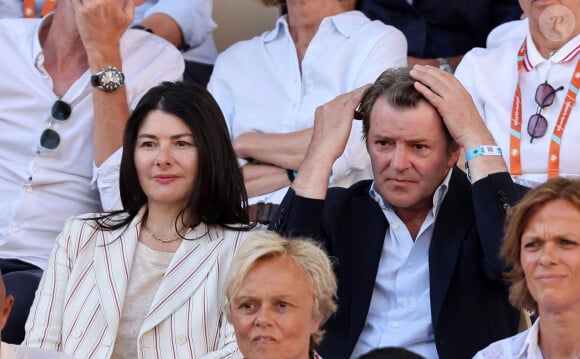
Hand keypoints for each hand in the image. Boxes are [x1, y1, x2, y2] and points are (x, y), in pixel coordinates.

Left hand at [71, 0, 134, 66]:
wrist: (103, 47)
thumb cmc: (116, 32)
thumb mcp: (129, 17)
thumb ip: (130, 2)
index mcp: (112, 2)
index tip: (107, 1)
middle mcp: (100, 2)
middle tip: (98, 2)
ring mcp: (88, 7)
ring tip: (90, 2)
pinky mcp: (79, 12)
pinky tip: (80, 1)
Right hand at [292, 84, 369, 198]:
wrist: (321, 152)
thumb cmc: (325, 148)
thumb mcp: (327, 134)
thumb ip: (333, 127)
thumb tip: (339, 130)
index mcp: (321, 111)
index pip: (337, 102)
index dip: (346, 100)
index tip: (354, 101)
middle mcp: (327, 106)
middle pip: (343, 97)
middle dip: (354, 94)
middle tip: (365, 92)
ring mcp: (335, 107)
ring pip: (350, 95)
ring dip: (360, 92)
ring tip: (369, 90)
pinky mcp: (344, 111)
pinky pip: (356, 98)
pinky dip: (363, 92)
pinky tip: (369, 90)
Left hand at [409, 64, 493, 149]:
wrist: (475, 135)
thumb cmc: (469, 127)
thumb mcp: (464, 110)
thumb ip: (456, 102)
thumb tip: (448, 101)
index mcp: (463, 92)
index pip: (448, 76)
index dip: (436, 71)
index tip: (426, 68)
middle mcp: (458, 92)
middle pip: (440, 77)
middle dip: (427, 70)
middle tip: (416, 67)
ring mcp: (452, 99)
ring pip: (435, 83)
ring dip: (422, 76)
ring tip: (412, 72)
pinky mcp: (447, 108)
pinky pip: (433, 96)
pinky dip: (424, 89)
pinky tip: (415, 85)